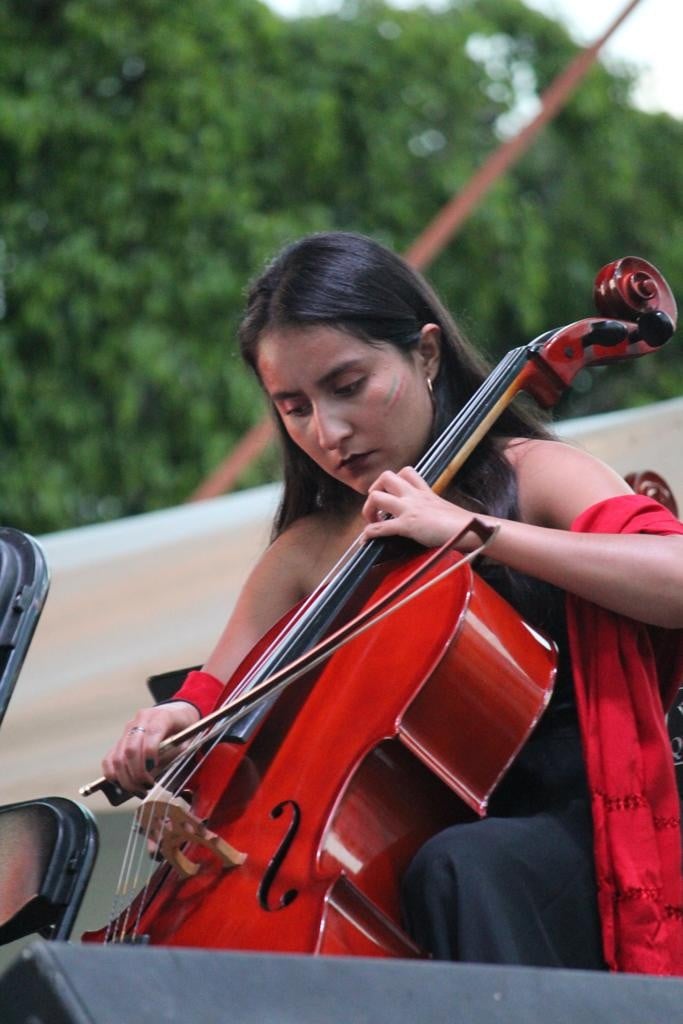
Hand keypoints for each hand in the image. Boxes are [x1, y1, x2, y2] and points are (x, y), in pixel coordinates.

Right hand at [101, 701, 199, 795]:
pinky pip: (109, 759)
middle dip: (137, 773)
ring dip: (126, 778)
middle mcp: (141, 721)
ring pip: (117, 757)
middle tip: (147, 787)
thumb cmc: (185, 728)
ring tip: (138, 790)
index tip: (155, 772)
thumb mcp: (189, 737)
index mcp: (161, 716)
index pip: (152, 733)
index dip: (151, 754)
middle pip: (131, 749)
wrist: (176, 713)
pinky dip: (113, 775)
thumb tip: (158, 769)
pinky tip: (124, 784)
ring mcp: (128, 730)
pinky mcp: (120, 740)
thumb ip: (177, 752)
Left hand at [362, 467, 483, 548]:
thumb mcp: (443, 507)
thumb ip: (431, 507)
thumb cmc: (461, 523)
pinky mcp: (408, 524)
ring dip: (368, 510)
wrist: (471, 529)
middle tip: (377, 506)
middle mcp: (414, 496)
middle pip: (385, 477)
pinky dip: (369, 533)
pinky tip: (367, 539)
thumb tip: (426, 518)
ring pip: (376, 497)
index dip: (393, 480)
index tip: (389, 494)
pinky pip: (380, 527)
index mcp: (424, 491)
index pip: (406, 472)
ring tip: (372, 522)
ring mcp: (410, 509)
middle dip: (374, 490)